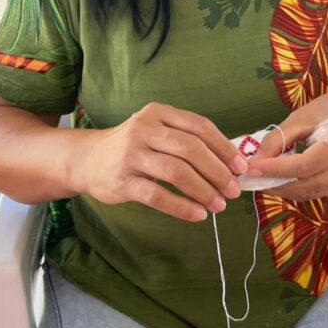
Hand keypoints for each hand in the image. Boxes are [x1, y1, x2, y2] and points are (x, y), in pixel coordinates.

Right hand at [79, 102, 247, 221]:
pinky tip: (197, 215)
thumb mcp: (156, 130)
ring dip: (203, 190)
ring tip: (219, 205)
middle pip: (191, 149)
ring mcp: (131, 154)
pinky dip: (181, 207)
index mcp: (158, 113)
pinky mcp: (122, 181)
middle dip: (217, 171)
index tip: (241, 167)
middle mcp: (144, 129)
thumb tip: (230, 162)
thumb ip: (186, 139)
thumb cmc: (132, 146)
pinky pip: (158, 196)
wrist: (87, 159)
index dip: (224, 148)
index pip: (200, 127)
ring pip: (176, 172)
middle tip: (233, 190)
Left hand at [247, 95, 327, 201]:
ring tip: (262, 178)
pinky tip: (280, 179)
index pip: (306, 165)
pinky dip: (295, 188)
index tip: (251, 168)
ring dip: (283, 189)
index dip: (276, 169)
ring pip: (311, 192)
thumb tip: (255, 161)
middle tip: (251, 177)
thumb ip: (278, 139)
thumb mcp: (301, 116)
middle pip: (308, 184)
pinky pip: (316, 192)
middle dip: (276, 183)